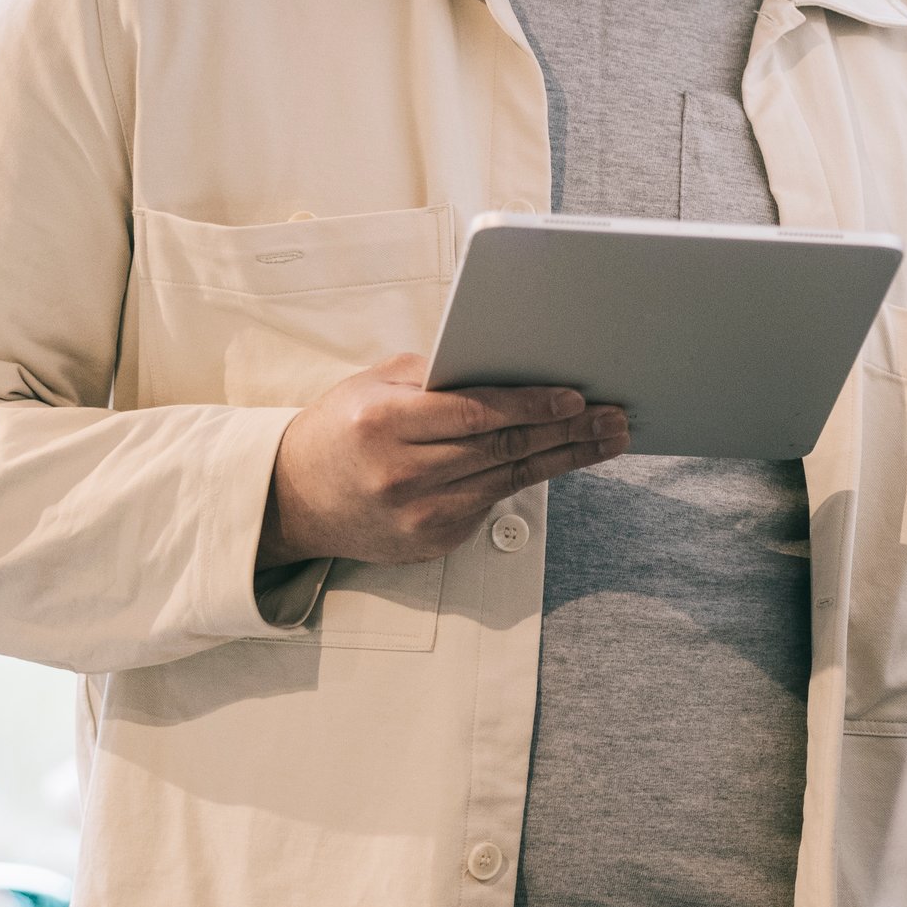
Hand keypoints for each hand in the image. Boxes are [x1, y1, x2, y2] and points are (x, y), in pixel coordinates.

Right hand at [259, 354, 628, 568]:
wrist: (294, 500)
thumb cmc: (339, 430)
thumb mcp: (372, 385)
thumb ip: (433, 374)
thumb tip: (503, 365)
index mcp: (384, 424)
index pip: (474, 414)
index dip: (530, 405)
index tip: (574, 396)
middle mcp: (402, 474)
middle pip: (502, 449)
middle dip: (565, 431)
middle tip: (612, 417)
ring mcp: (418, 515)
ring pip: (507, 480)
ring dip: (564, 458)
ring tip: (606, 439)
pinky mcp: (431, 541)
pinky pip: (489, 505)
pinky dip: (525, 480)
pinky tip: (561, 460)